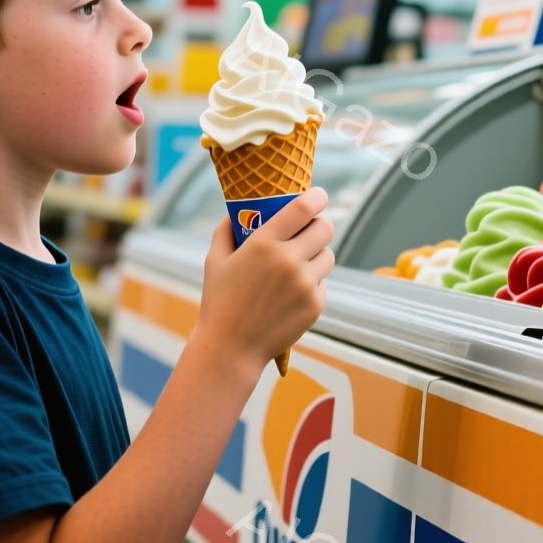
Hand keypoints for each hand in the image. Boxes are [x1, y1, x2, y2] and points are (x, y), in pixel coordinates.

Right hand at [196, 188, 333, 371]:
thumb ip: (225, 230)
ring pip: (328, 255)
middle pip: (325, 228)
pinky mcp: (315, 305)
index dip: (317, 197)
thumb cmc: (220, 302)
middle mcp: (289, 261)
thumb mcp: (215, 260)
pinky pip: (323, 283)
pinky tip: (293, 292)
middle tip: (309, 230)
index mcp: (264, 244)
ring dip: (317, 254)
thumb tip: (235, 210)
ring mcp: (305, 284)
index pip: (304, 208)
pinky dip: (313, 283)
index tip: (319, 194)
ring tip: (299, 263)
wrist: (231, 348)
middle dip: (319, 225)